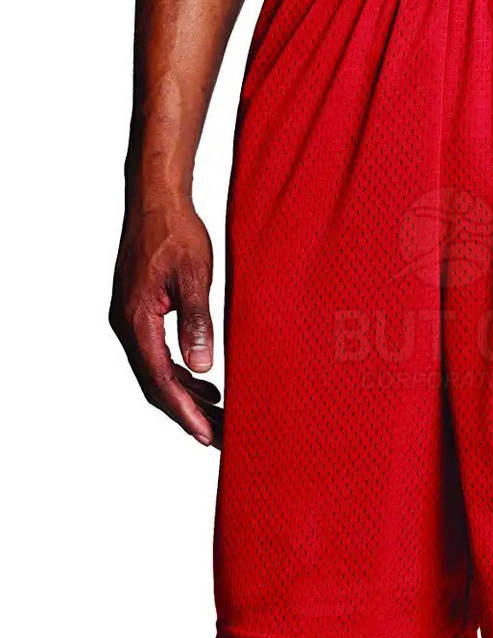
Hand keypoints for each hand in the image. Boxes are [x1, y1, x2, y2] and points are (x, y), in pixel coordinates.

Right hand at [110, 199, 221, 446]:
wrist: (156, 200)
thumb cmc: (176, 233)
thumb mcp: (193, 277)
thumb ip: (197, 322)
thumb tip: (202, 367)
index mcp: (137, 321)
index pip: (161, 381)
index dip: (185, 412)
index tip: (208, 436)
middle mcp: (128, 325)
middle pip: (156, 385)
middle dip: (187, 413)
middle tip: (220, 436)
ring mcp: (132, 319)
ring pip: (157, 372)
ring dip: (186, 396)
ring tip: (218, 415)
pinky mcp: (141, 312)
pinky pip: (158, 355)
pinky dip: (182, 374)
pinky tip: (206, 380)